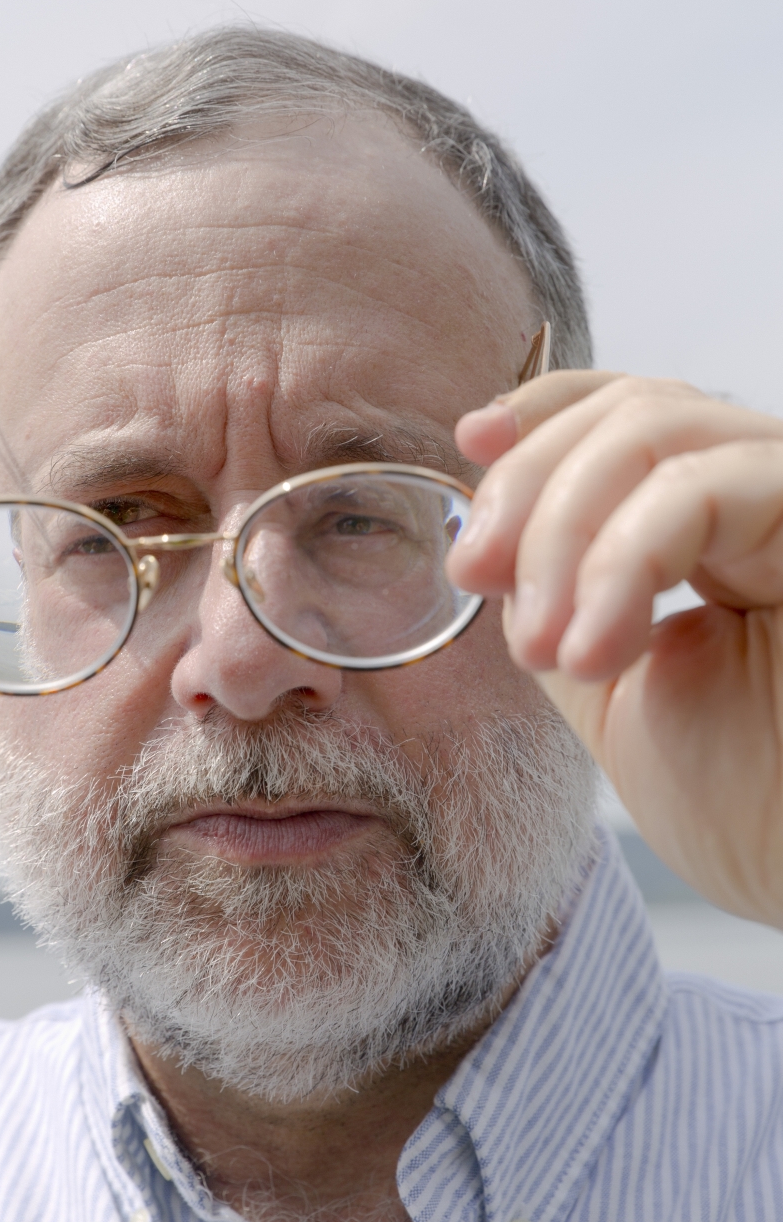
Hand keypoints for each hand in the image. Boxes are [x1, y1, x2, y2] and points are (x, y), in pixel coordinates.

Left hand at [450, 372, 782, 928]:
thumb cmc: (751, 811)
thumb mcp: (609, 691)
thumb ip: (560, 602)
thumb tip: (495, 542)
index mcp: (726, 529)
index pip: (633, 412)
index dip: (545, 412)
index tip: (470, 443)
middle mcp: (773, 499)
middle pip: (633, 410)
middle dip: (530, 485)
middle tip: (474, 574)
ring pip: (659, 430)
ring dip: (564, 532)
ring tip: (542, 645)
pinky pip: (706, 487)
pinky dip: (623, 559)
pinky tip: (593, 649)